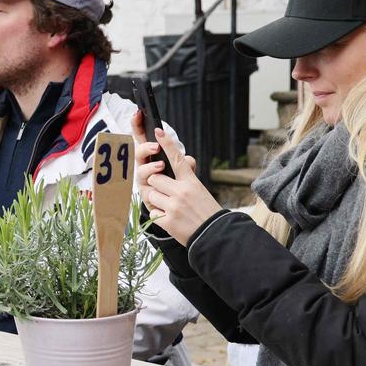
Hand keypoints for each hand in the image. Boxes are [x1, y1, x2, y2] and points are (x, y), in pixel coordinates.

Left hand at [130, 113, 222, 244]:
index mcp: (191, 182)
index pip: (177, 159)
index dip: (167, 143)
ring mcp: (174, 207)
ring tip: (171, 208)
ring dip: (157, 202)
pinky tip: (171, 219)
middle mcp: (182, 192)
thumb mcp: (200, 189)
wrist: (215, 235)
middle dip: (156, 185)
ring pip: (151, 195)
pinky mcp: (167, 221)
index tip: (158, 131)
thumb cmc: (206, 210)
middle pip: (154, 178)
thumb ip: (187, 176)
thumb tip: (183, 160)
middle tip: (167, 194)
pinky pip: (152, 213)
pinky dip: (159, 216)